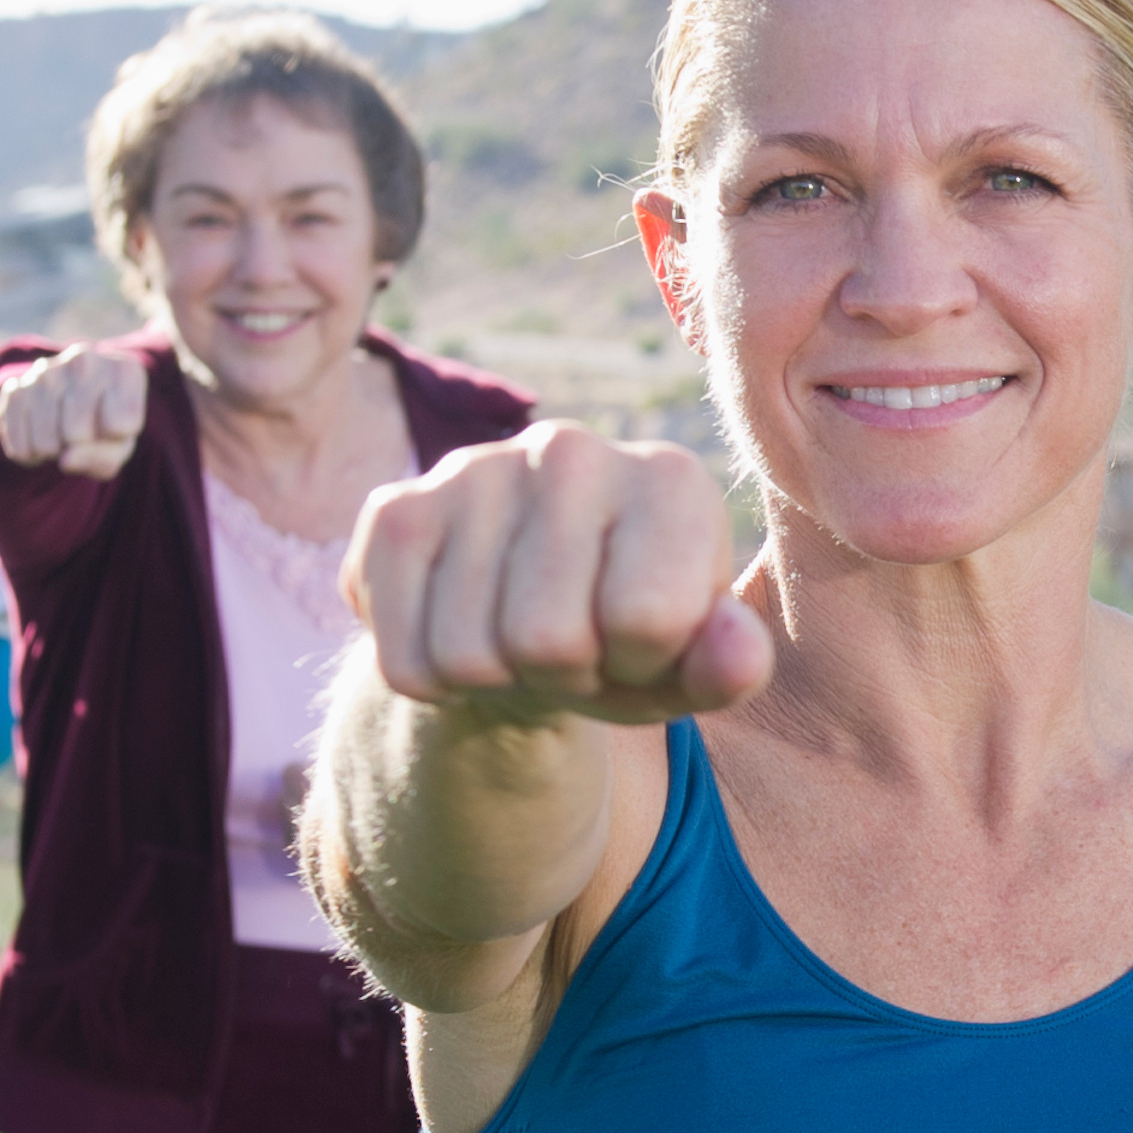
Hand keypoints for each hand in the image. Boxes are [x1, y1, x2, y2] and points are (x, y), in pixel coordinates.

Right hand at [0, 348, 146, 476]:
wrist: (76, 401)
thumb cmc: (107, 425)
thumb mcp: (120, 444)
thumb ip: (105, 457)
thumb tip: (66, 460)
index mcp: (124, 370)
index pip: (119, 424)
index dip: (114, 439)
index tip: (114, 427)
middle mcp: (84, 359)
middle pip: (76, 433)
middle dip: (79, 448)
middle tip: (83, 437)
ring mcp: (46, 370)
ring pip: (45, 441)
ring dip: (52, 453)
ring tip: (62, 438)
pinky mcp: (15, 386)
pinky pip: (18, 442)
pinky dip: (28, 453)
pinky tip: (40, 438)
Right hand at [345, 420, 772, 725]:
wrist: (525, 629)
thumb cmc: (628, 646)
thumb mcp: (690, 670)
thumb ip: (730, 667)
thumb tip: (738, 648)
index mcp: (670, 480)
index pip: (647, 619)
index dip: (641, 666)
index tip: (639, 645)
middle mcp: (572, 450)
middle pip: (547, 641)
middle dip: (562, 676)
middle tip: (572, 651)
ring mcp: (474, 468)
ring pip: (469, 656)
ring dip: (497, 680)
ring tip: (519, 640)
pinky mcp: (394, 508)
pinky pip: (405, 660)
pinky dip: (434, 682)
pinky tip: (462, 632)